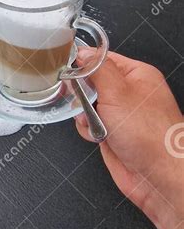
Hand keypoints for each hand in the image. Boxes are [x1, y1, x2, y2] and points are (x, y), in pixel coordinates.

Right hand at [75, 51, 183, 228]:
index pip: (103, 59)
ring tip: (97, 123)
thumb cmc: (152, 135)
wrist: (158, 175)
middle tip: (86, 100)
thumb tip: (83, 53)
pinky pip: (89, 125)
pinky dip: (88, 130)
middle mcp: (130, 93)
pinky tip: (98, 136)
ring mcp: (121, 115)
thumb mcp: (118, 92)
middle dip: (83, 93)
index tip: (71, 69)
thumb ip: (98, 69)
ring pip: (87, 105)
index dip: (85, 63)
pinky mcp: (113, 134)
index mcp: (137, 75)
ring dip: (85, 115)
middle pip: (92, 82)